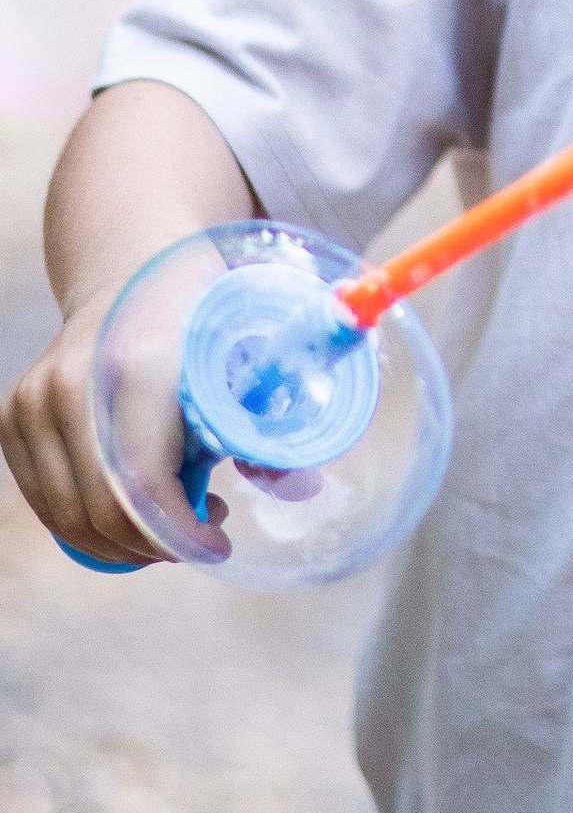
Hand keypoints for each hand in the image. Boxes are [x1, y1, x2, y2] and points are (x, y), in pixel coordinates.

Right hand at [3, 80, 257, 567]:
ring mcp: (32, 404)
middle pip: (100, 516)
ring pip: (67, 519)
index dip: (182, 535)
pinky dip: (90, 520)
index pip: (142, 488)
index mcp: (134, 368)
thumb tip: (304, 489)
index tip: (220, 543)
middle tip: (201, 534)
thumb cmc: (200, 315)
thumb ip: (268, 428)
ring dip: (124, 541)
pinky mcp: (13, 420)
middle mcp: (69, 387)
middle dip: (156, 546)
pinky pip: (48, 502)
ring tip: (175, 515)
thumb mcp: (247, 360)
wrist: (132, 265)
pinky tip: (136, 499)